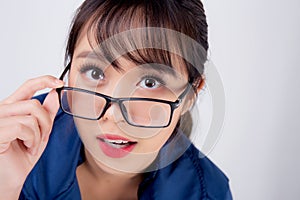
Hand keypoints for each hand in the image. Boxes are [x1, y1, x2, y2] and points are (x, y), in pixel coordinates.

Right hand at [0, 76, 63, 198]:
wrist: (11, 178)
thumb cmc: (21, 156)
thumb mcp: (41, 132)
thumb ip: (47, 113)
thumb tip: (54, 94)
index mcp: (11, 108)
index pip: (27, 86)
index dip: (44, 80)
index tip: (59, 83)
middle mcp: (2, 110)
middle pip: (35, 104)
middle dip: (46, 123)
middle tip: (43, 137)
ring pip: (32, 115)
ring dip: (39, 134)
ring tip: (32, 146)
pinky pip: (24, 127)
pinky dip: (32, 140)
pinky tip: (27, 148)